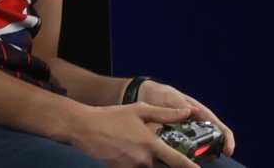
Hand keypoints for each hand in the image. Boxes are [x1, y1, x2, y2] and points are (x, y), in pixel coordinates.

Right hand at [66, 102, 198, 167]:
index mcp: (151, 144)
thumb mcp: (141, 110)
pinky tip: (136, 155)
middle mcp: (143, 160)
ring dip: (155, 164)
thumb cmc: (113, 116)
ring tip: (150, 153)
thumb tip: (187, 113)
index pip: (177, 161)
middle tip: (174, 158)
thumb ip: (166, 114)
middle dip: (171, 165)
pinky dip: (141, 165)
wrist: (85, 128)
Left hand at [137, 80, 235, 156]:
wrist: (143, 97)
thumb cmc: (161, 95)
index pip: (220, 128)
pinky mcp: (175, 140)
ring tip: (191, 162)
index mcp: (200, 115)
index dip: (227, 139)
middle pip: (212, 143)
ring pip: (198, 150)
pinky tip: (177, 161)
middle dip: (212, 152)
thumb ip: (180, 105)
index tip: (228, 151)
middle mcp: (196, 126)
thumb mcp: (170, 97)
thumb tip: (194, 112)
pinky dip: (183, 157)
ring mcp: (186, 134)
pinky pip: (182, 151)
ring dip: (198, 156)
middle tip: (207, 159)